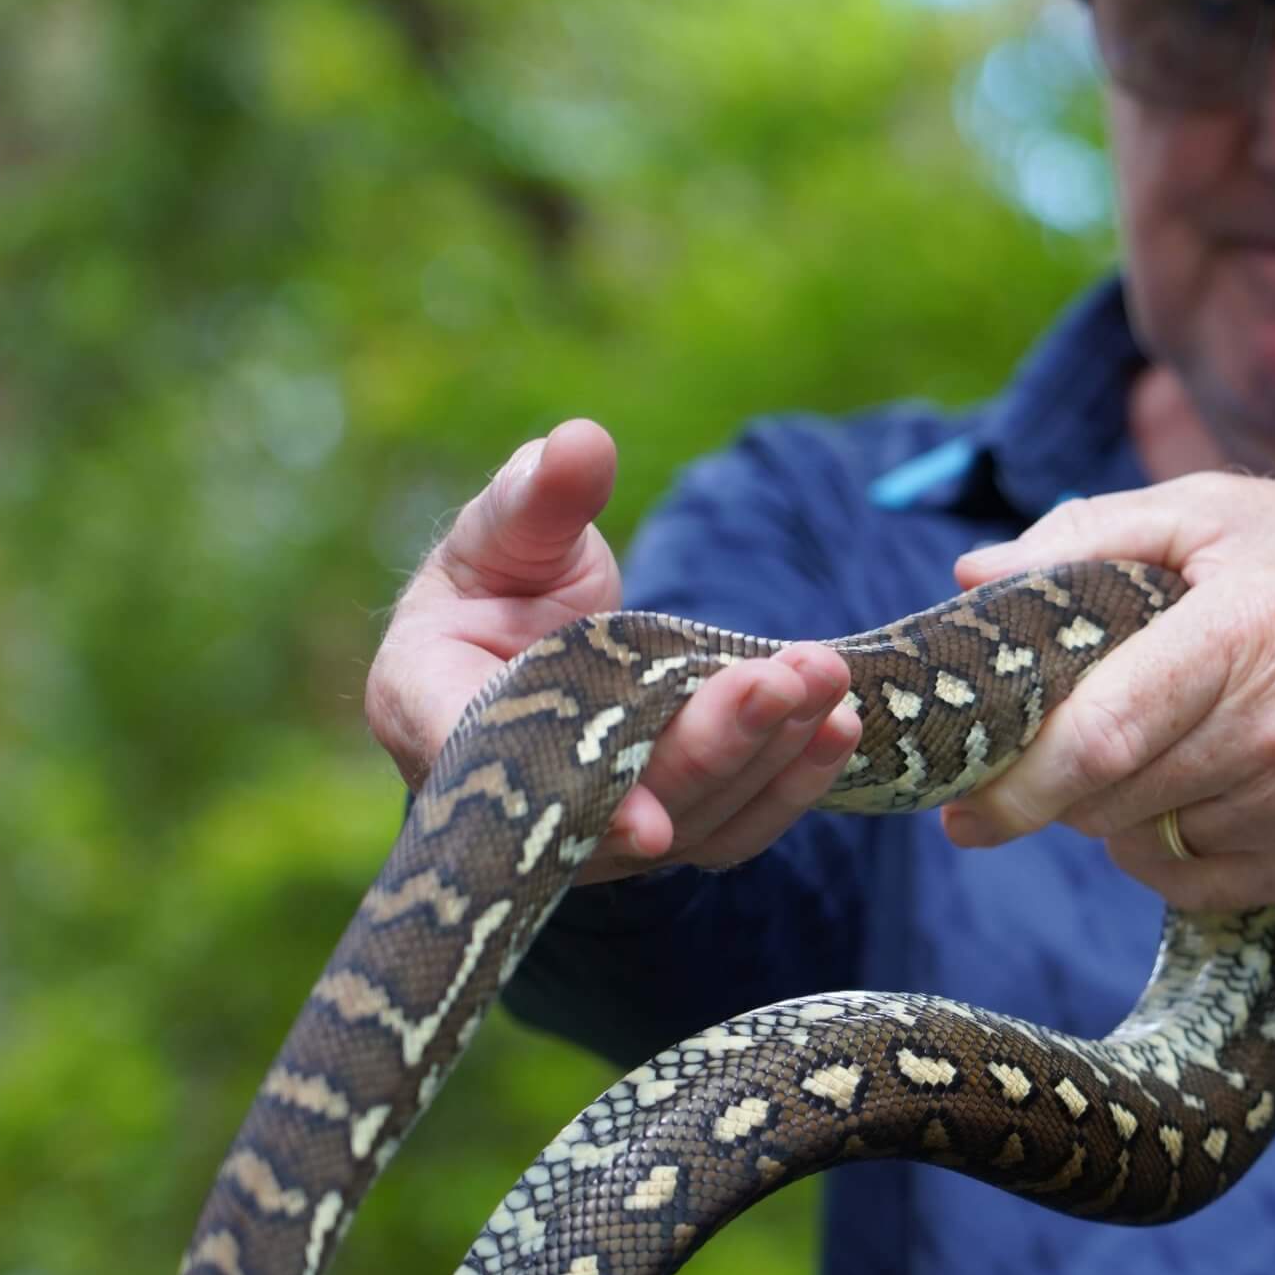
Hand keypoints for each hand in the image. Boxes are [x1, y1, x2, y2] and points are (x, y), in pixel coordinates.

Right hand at [366, 419, 860, 884]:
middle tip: (781, 679)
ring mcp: (604, 831)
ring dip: (768, 756)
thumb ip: (536, 499)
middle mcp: (524, 799)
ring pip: (695, 819)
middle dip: (711, 746)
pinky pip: (738, 824)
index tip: (647, 824)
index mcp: (435, 714)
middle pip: (625, 804)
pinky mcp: (673, 827)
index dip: (575, 808)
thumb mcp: (505, 530)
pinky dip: (793, 780)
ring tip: (825, 680)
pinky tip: (839, 726)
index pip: (497, 775)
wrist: (532, 639)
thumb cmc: (498, 581)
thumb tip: (579, 444)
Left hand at [943, 474, 1274, 909]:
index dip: (1017, 783)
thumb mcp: (1224, 512)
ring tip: (1162, 744)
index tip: (960, 804)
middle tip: (1055, 749)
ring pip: (1149, 845)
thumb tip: (978, 577)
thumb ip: (1094, 537)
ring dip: (1121, 811)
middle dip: (1059, 786)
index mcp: (1249, 630)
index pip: (1101, 739)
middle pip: (1112, 802)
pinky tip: (1200, 791)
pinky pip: (1203, 883)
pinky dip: (1172, 849)